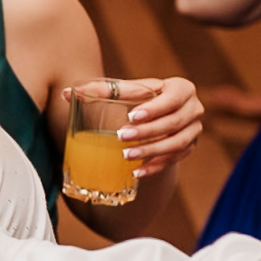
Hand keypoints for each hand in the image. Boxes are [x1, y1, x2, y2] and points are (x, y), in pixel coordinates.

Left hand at [73, 77, 202, 178]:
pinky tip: (136, 171)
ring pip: (177, 143)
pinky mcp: (188, 148)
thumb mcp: (122, 91)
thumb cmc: (136, 98)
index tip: (131, 116)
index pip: (172, 99)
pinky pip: (174, 159)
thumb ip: (98, 90)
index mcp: (181, 88)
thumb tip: (66, 93)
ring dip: (151, 151)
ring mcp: (194, 130)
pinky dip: (155, 166)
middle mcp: (194, 108)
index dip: (154, 109)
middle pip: (174, 123)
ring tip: (126, 155)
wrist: (155, 115)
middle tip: (121, 136)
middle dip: (148, 132)